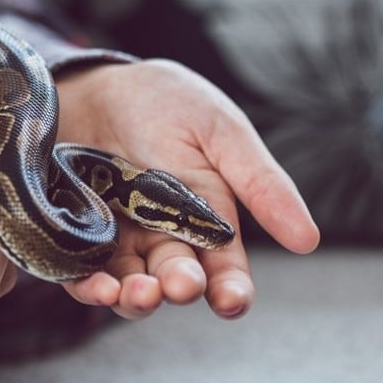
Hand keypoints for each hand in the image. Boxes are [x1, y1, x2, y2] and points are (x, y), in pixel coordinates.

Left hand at [54, 59, 318, 319]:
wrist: (97, 82)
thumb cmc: (166, 103)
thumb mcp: (220, 133)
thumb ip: (260, 184)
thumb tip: (308, 240)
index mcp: (207, 219)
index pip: (225, 269)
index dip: (231, 290)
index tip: (230, 300)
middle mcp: (164, 238)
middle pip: (177, 280)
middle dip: (180, 286)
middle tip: (179, 283)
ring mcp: (118, 239)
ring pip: (131, 286)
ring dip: (136, 298)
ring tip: (138, 291)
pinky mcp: (74, 235)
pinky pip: (78, 273)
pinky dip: (88, 286)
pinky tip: (97, 287)